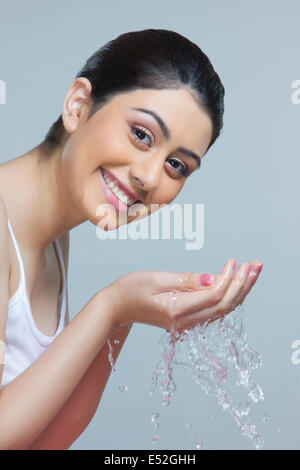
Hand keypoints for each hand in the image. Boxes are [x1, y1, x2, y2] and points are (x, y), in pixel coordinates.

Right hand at [105, 258, 262, 332]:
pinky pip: (214, 311)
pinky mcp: (186, 321)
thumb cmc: (131, 289)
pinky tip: (237, 284)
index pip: (213, 296)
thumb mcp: (157, 278)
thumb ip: (186, 280)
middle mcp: (184, 322)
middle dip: (242, 285)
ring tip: (253, 272)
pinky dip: (228, 297)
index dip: (228, 279)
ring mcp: (186, 324)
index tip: (234, 261)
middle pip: (223, 306)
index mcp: (176, 310)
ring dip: (240, 291)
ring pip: (222, 310)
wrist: (116, 307)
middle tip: (255, 265)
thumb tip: (214, 279)